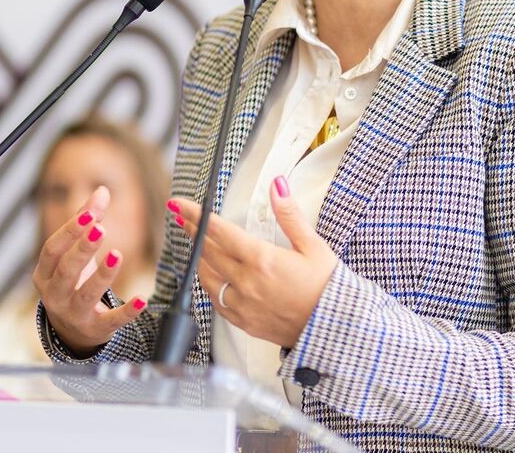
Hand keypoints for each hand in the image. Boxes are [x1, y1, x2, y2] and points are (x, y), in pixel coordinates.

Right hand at [33, 185, 147, 356]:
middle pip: (66, 271)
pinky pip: (111, 321)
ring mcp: (73, 314)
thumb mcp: (75, 251)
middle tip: (100, 229)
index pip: (53, 249)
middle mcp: (54, 295)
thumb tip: (102, 190)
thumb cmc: (73, 279)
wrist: (72, 327)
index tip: (91, 214)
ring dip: (102, 275)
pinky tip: (142, 299)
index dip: (70, 231)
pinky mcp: (95, 329)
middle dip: (83, 250)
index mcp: (45, 272)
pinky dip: (127, 311)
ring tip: (117, 254)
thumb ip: (87, 220)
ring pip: (85, 295)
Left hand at [171, 175, 336, 347]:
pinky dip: (209, 284)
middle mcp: (247, 282)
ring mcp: (243, 304)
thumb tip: (277, 186)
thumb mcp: (313, 246)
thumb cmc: (328, 287)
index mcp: (262, 260)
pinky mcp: (244, 322)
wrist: (335, 328)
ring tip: (196, 244)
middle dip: (193, 231)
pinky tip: (211, 276)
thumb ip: (290, 215)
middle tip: (183, 217)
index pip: (219, 231)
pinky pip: (216, 300)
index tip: (180, 204)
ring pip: (207, 277)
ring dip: (199, 258)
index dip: (197, 215)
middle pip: (208, 252)